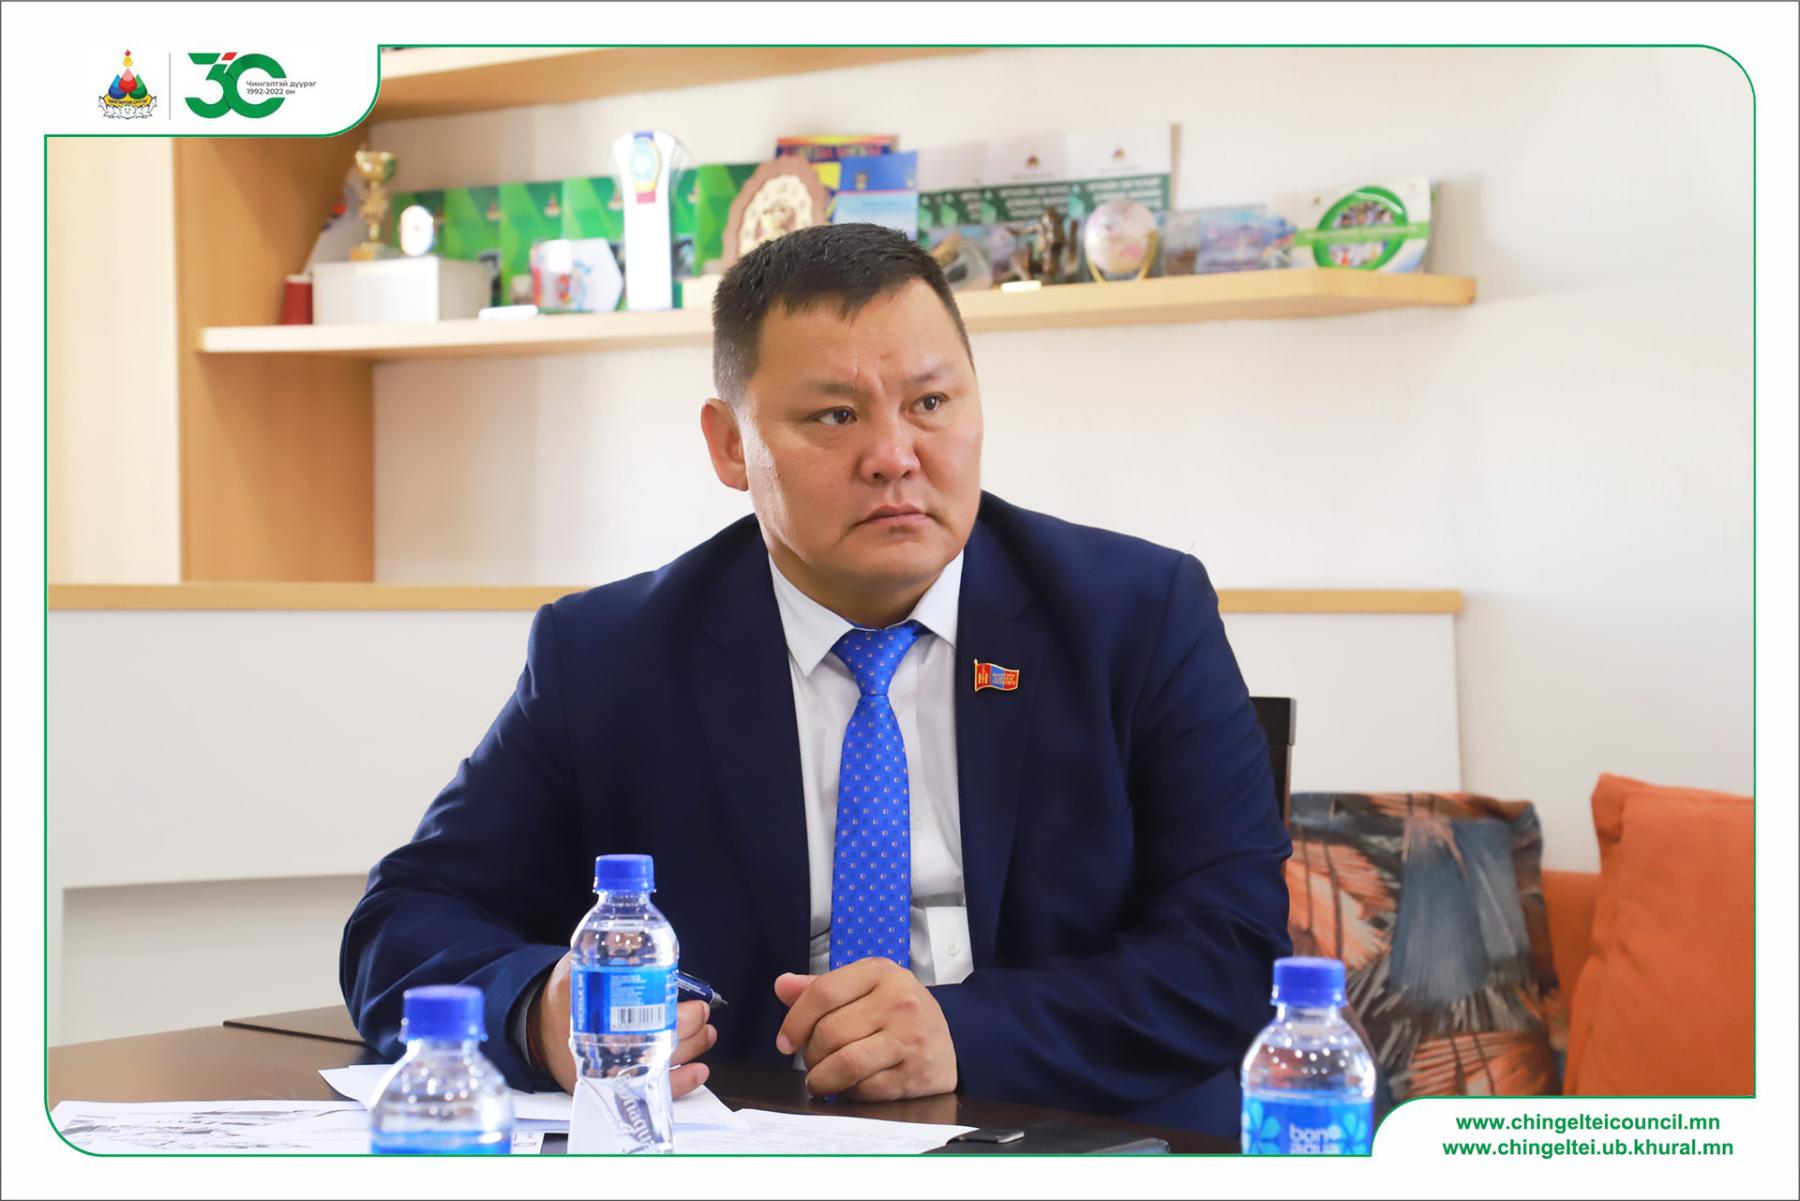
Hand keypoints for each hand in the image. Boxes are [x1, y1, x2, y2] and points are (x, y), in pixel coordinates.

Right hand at [530, 952, 716, 1096]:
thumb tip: (632, 940)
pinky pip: (651, 1090)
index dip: (664, 1005)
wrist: (540, 1030)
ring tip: (707, 1033)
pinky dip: (681, 1082)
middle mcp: (599, 1045)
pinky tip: (699, 1070)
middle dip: (687, 1025)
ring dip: (692, 1048)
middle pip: (652, 1039)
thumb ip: (604, 953)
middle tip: (701, 1012)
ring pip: (658, 1064)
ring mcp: (608, 1069)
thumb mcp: (576, 967)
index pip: (630, 1009)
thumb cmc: (565, 997)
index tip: (689, 999)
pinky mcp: (614, 1085)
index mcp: (587, 1011)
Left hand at [773, 959, 957, 1101]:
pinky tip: (850, 1086)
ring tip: (821, 1079)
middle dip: (810, 1054)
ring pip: (845, 1064)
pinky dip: (848, 1093)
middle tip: (812, 1061)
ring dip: (822, 1078)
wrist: (951, 1040)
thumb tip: (782, 985)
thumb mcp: (865, 988)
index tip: (785, 1043)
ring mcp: (908, 1038)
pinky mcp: (914, 1073)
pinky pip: (865, 1090)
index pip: (823, 992)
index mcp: (880, 972)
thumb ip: (822, 988)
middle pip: (829, 1032)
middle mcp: (898, 1001)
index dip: (795, 1021)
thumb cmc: (898, 1013)